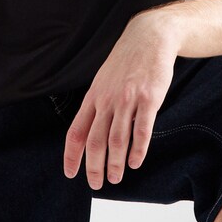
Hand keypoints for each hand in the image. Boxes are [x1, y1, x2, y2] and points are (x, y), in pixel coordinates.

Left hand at [62, 12, 177, 188]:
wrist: (150, 38)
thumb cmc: (127, 62)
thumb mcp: (104, 80)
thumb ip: (98, 104)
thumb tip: (91, 130)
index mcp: (93, 97)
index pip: (76, 131)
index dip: (72, 155)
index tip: (71, 173)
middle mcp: (107, 100)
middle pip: (95, 141)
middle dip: (94, 166)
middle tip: (97, 184)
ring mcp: (127, 100)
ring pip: (117, 139)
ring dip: (115, 163)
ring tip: (116, 178)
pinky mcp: (148, 99)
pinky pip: (141, 130)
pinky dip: (137, 150)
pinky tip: (135, 162)